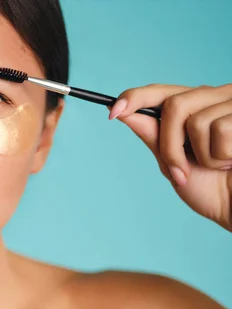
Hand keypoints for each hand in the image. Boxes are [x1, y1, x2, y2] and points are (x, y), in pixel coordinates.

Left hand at [109, 84, 231, 230]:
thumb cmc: (211, 188)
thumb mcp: (172, 164)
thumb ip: (153, 136)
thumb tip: (123, 113)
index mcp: (195, 108)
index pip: (161, 93)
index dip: (135, 97)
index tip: (113, 111)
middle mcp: (214, 99)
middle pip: (174, 104)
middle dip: (170, 144)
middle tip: (180, 171)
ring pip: (195, 121)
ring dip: (203, 155)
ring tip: (220, 166)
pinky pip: (220, 130)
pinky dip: (221, 156)